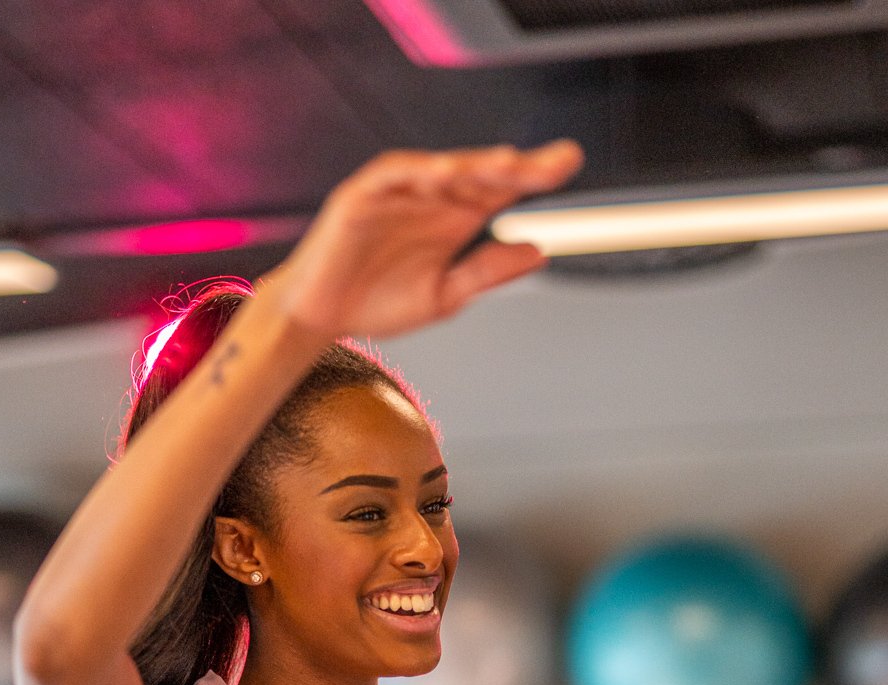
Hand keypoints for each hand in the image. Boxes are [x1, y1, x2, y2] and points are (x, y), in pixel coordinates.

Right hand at [262, 140, 584, 342]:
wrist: (319, 318)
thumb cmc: (375, 302)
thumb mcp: (445, 294)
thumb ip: (488, 271)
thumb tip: (537, 250)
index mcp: (453, 218)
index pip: (500, 189)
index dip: (534, 176)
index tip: (568, 168)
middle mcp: (430, 198)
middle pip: (480, 173)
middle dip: (517, 167)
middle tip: (553, 165)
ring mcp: (397, 193)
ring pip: (441, 168)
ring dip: (475, 164)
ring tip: (509, 164)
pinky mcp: (362, 196)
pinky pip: (393, 175)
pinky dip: (419, 171)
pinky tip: (446, 173)